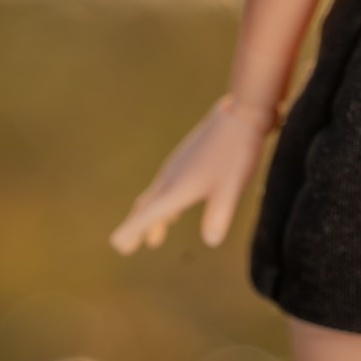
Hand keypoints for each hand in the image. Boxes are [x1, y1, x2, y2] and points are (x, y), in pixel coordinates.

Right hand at [108, 96, 274, 253]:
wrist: (242, 113)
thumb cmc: (235, 152)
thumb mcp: (230, 188)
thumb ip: (219, 214)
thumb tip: (211, 241)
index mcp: (174, 189)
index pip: (144, 215)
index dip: (130, 232)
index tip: (118, 246)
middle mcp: (170, 177)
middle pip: (146, 206)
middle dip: (137, 227)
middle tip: (128, 246)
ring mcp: (178, 166)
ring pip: (157, 195)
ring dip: (152, 217)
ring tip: (155, 237)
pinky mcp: (188, 159)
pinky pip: (168, 186)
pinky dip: (165, 203)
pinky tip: (176, 209)